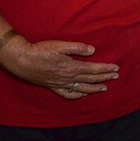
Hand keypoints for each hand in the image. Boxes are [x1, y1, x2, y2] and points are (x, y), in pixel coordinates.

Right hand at [0, 37, 119, 99]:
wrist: (22, 60)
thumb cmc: (41, 51)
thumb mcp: (60, 45)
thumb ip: (78, 48)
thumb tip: (92, 50)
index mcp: (72, 67)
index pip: (93, 69)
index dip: (106, 69)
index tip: (116, 68)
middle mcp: (68, 77)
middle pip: (91, 78)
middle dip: (105, 78)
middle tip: (116, 76)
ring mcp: (61, 83)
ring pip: (82, 88)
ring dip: (95, 88)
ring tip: (104, 88)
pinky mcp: (53, 86)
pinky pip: (68, 94)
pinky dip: (78, 95)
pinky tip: (83, 94)